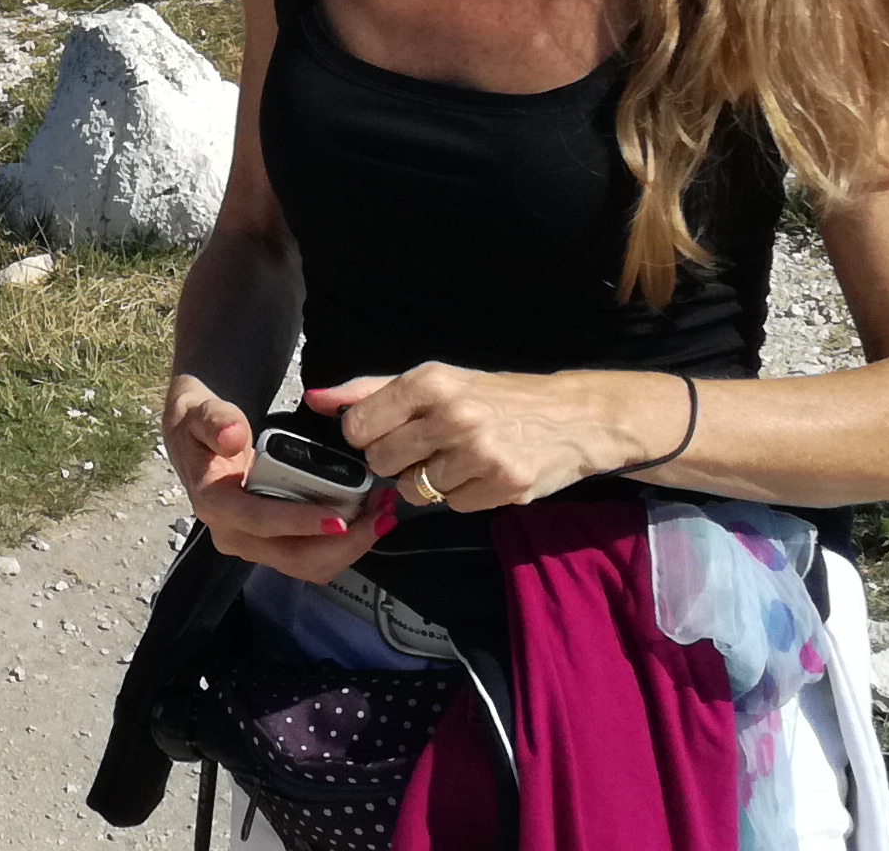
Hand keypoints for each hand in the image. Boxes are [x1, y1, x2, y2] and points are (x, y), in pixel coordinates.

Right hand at [163, 375, 376, 584]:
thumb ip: (215, 420)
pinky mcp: (273, 545)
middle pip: (293, 556)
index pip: (260, 521)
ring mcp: (254, 544)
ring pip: (308, 565)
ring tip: (382, 516)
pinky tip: (368, 521)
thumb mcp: (198, 412)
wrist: (195, 437)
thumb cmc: (199, 424)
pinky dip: (343, 546)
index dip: (300, 522)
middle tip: (380, 514)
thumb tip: (233, 437)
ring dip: (350, 548)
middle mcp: (234, 535)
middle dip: (342, 543)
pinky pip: (312, 558)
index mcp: (217, 504)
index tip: (340, 518)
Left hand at [325, 362, 668, 513]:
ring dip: (430, 482)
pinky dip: (461, 496)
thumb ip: (370, 391)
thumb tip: (316, 399)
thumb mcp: (435, 380)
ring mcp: (481, 454)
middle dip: (398, 460)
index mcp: (430, 382)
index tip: (390, 431)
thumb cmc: (494, 396)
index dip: (368, 435)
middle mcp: (454, 416)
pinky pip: (451, 507)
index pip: (358, 426)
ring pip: (414, 491)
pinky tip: (482, 475)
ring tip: (458, 460)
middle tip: (428, 446)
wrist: (573, 417)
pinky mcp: (504, 487)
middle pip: (382, 462)